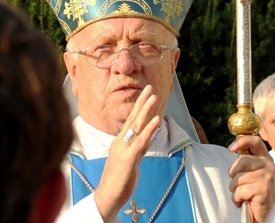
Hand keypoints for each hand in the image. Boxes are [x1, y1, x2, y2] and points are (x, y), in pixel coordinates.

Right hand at [94, 85, 159, 222]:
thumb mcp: (130, 159)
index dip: (138, 106)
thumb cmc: (118, 179)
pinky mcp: (128, 159)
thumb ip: (138, 147)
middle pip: (133, 118)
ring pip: (136, 125)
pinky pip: (140, 141)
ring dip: (146, 110)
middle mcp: (121, 141)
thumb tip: (147, 137)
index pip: (131, 119)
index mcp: (120, 141)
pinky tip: (157, 120)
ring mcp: (123, 149)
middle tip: (150, 87)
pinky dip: (149, 129)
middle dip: (142, 102)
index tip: (145, 93)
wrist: (107, 197)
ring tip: (154, 97)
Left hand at [228, 135, 274, 222]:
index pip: (255, 141)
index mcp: (265, 158)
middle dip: (233, 173)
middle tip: (236, 183)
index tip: (231, 149)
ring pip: (238, 177)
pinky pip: (240, 191)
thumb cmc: (255, 192)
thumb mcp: (252, 172)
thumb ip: (246, 160)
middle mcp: (268, 165)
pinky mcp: (263, 189)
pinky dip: (237, 198)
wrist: (265, 214)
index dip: (241, 142)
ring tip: (242, 194)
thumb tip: (234, 147)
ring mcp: (267, 177)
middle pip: (242, 160)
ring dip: (235, 189)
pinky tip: (244, 201)